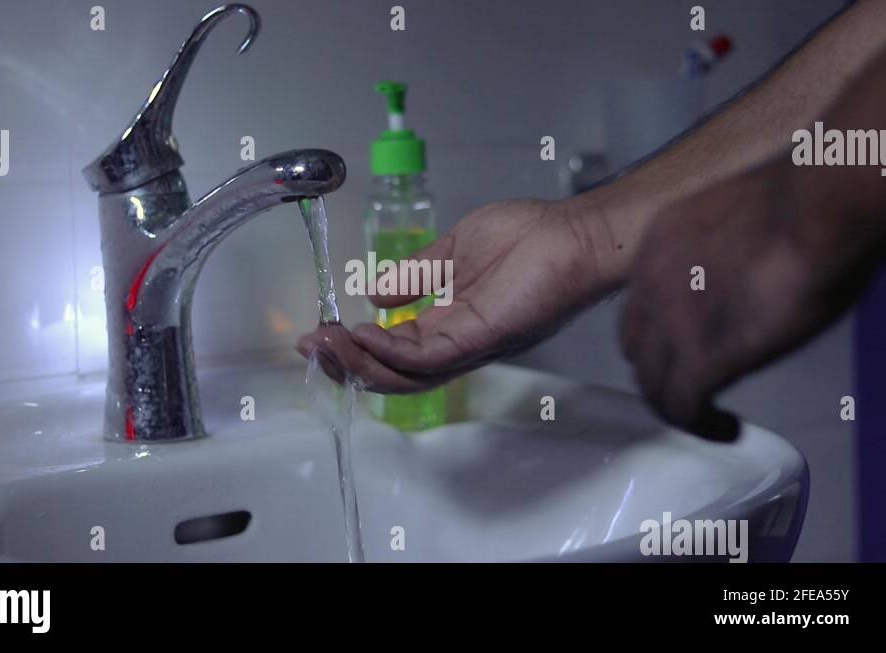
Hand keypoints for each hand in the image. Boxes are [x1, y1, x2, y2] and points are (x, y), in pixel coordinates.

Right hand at [297, 197, 624, 392]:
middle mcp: (458, 342)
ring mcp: (471, 343)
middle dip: (348, 363)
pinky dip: (391, 351)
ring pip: (407, 373)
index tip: (320, 330)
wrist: (575, 232)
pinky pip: (430, 357)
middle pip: (395, 371)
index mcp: (451, 322)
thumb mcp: (456, 249)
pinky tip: (362, 335)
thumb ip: (418, 274)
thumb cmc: (530, 235)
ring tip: (325, 342)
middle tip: (310, 346)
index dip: (356, 346)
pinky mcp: (484, 337)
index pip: (396, 348)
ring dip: (361, 361)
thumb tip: (376, 292)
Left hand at [620, 159, 876, 437]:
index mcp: (658, 243)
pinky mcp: (699, 358)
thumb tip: (741, 268)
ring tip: (707, 415)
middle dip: (660, 369)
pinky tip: (724, 428)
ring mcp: (669, 323)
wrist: (816, 207)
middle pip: (636, 345)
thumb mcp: (737, 218)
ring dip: (677, 403)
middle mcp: (648, 282)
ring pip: (653, 381)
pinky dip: (701, 424)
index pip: (639, 301)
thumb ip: (722, 250)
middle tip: (691, 385)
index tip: (686, 344)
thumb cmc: (801, 199)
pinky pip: (683, 407)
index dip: (660, 330)